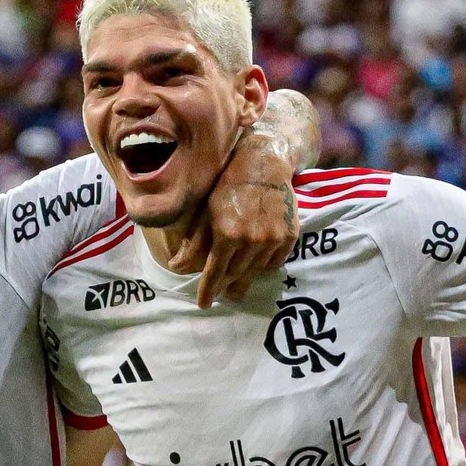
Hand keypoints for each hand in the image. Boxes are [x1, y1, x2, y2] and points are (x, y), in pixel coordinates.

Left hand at [171, 137, 299, 307]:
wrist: (265, 162)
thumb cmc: (228, 183)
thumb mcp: (206, 209)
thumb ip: (194, 242)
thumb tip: (176, 267)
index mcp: (227, 234)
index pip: (215, 272)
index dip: (208, 290)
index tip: (203, 304)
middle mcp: (252, 240)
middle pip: (236, 275)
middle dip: (226, 286)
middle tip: (222, 295)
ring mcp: (273, 239)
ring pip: (256, 271)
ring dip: (245, 279)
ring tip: (237, 286)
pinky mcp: (290, 236)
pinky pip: (275, 262)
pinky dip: (264, 266)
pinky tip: (256, 266)